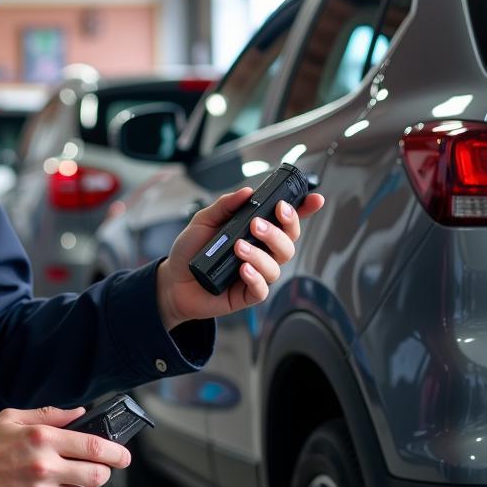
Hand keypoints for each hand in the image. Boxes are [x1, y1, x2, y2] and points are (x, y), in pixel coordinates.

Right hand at [0, 405, 130, 486]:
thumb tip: (80, 414)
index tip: (123, 456)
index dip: (117, 452)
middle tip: (95, 472)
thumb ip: (50, 416)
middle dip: (103, 474)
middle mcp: (44, 468)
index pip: (94, 446)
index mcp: (42, 439)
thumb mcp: (13, 418)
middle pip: (97, 477)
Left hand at [155, 188, 324, 329]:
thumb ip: (225, 206)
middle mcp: (262, 252)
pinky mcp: (247, 294)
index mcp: (255, 232)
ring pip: (277, 264)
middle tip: (258, 224)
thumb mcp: (203, 221)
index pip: (286, 220)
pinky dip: (255, 278)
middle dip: (279, 230)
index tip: (314, 198)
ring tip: (239, 247)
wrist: (173, 280)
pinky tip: (243, 270)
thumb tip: (247, 192)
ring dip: (261, 253)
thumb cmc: (191, 250)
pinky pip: (262, 289)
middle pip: (288, 242)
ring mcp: (257, 274)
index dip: (303, 210)